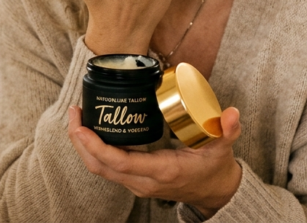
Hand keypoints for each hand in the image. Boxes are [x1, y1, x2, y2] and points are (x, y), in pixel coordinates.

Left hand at [67, 105, 242, 216]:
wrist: (215, 193)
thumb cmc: (215, 169)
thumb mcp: (222, 149)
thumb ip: (227, 131)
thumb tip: (232, 114)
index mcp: (161, 171)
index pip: (118, 161)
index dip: (94, 145)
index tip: (81, 125)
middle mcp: (144, 181)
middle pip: (99, 166)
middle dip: (80, 141)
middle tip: (74, 113)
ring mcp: (137, 184)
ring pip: (99, 169)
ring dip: (83, 146)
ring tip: (77, 118)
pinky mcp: (135, 181)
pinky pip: (107, 168)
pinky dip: (94, 150)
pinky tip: (91, 130)